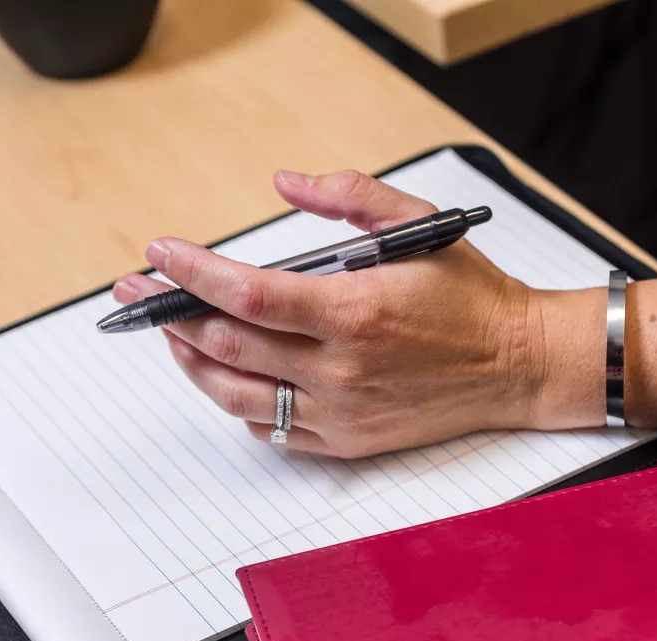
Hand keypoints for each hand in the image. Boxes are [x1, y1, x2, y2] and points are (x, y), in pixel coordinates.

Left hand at [114, 170, 607, 456]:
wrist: (518, 364)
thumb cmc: (471, 297)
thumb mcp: (419, 224)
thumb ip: (349, 195)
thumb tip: (285, 183)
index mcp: (355, 312)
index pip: (247, 293)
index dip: (192, 273)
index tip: (159, 255)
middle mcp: (342, 370)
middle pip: (227, 346)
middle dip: (169, 315)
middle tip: (138, 293)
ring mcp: (341, 412)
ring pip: (237, 396)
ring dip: (193, 363)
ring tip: (172, 335)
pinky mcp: (348, 440)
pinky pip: (271, 429)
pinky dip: (239, 402)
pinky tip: (229, 376)